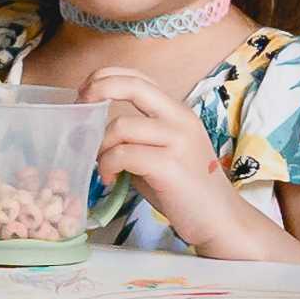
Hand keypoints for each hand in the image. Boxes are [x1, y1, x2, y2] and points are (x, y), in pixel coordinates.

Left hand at [77, 63, 262, 252]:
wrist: (219, 220)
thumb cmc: (186, 191)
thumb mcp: (163, 152)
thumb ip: (136, 136)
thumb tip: (91, 131)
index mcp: (178, 113)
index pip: (139, 77)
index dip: (107, 77)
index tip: (85, 92)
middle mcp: (180, 120)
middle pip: (132, 85)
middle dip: (97, 90)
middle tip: (79, 110)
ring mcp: (177, 141)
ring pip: (120, 126)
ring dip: (101, 148)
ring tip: (104, 167)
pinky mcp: (170, 166)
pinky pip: (123, 154)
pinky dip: (107, 165)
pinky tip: (111, 180)